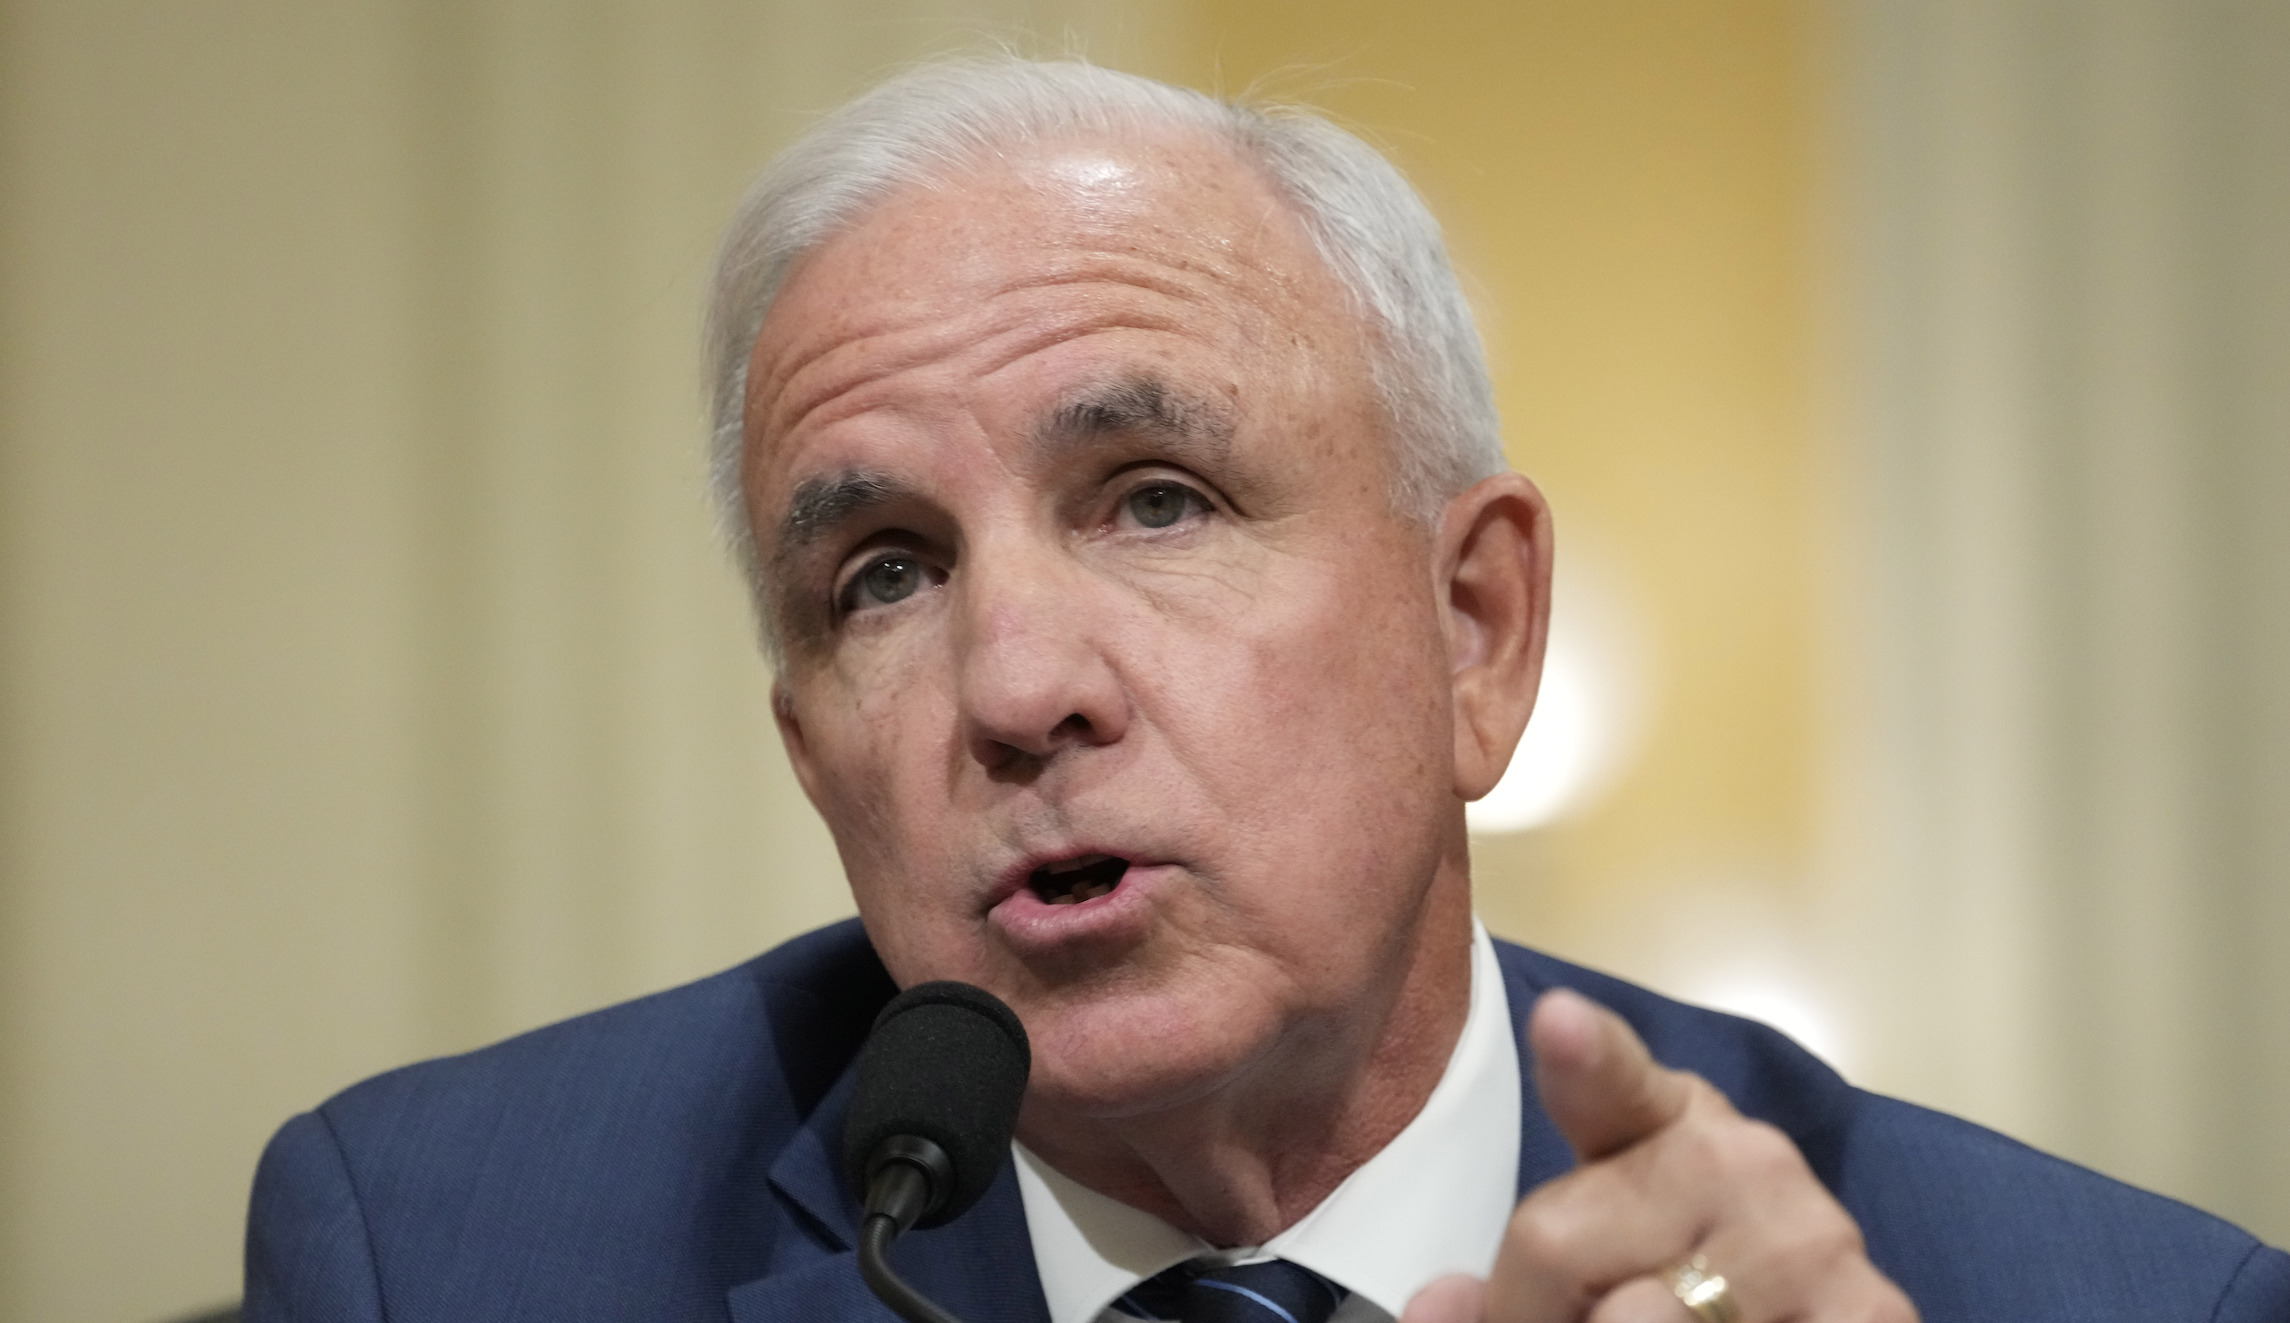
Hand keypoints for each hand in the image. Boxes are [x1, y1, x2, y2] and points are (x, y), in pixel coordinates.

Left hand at [1403, 989, 1916, 1322]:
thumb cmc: (1681, 1275)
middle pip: (1553, 1245)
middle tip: (1581, 1312)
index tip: (1559, 1022)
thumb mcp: (1597, 1250)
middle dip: (1532, 1310)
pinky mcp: (1873, 1311)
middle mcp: (1742, 1157)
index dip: (1584, 1056)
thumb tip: (1438, 1304)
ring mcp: (1811, 1238)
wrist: (1808, 1301)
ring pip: (1627, 1319)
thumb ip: (1526, 1262)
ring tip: (1649, 1321)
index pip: (1612, 1081)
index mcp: (1663, 1117)